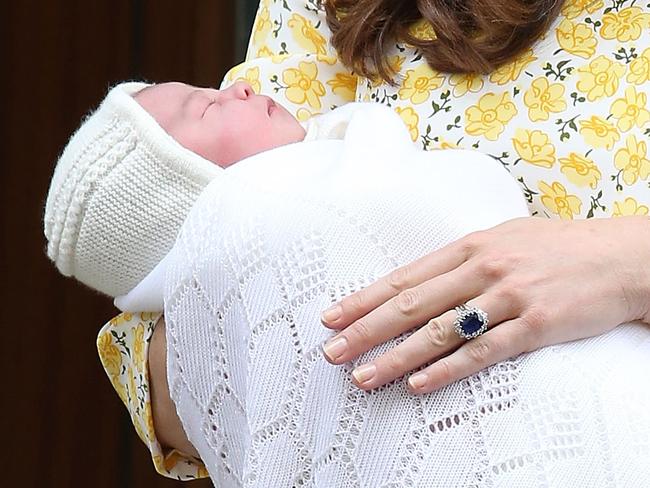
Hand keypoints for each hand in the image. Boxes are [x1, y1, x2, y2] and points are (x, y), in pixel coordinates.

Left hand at [320, 216, 649, 393]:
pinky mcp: (534, 325)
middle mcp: (482, 269)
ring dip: (397, 357)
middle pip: (411, 305)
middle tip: (332, 351)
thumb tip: (422, 280)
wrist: (620, 257)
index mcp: (468, 246)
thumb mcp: (504, 238)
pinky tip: (418, 383)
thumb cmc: (557, 247)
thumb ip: (462, 258)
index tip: (332, 317)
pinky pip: (483, 352)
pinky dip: (447, 369)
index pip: (403, 278)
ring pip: (439, 332)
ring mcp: (507, 297)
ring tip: (365, 377)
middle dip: (365, 331)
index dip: (364, 299)